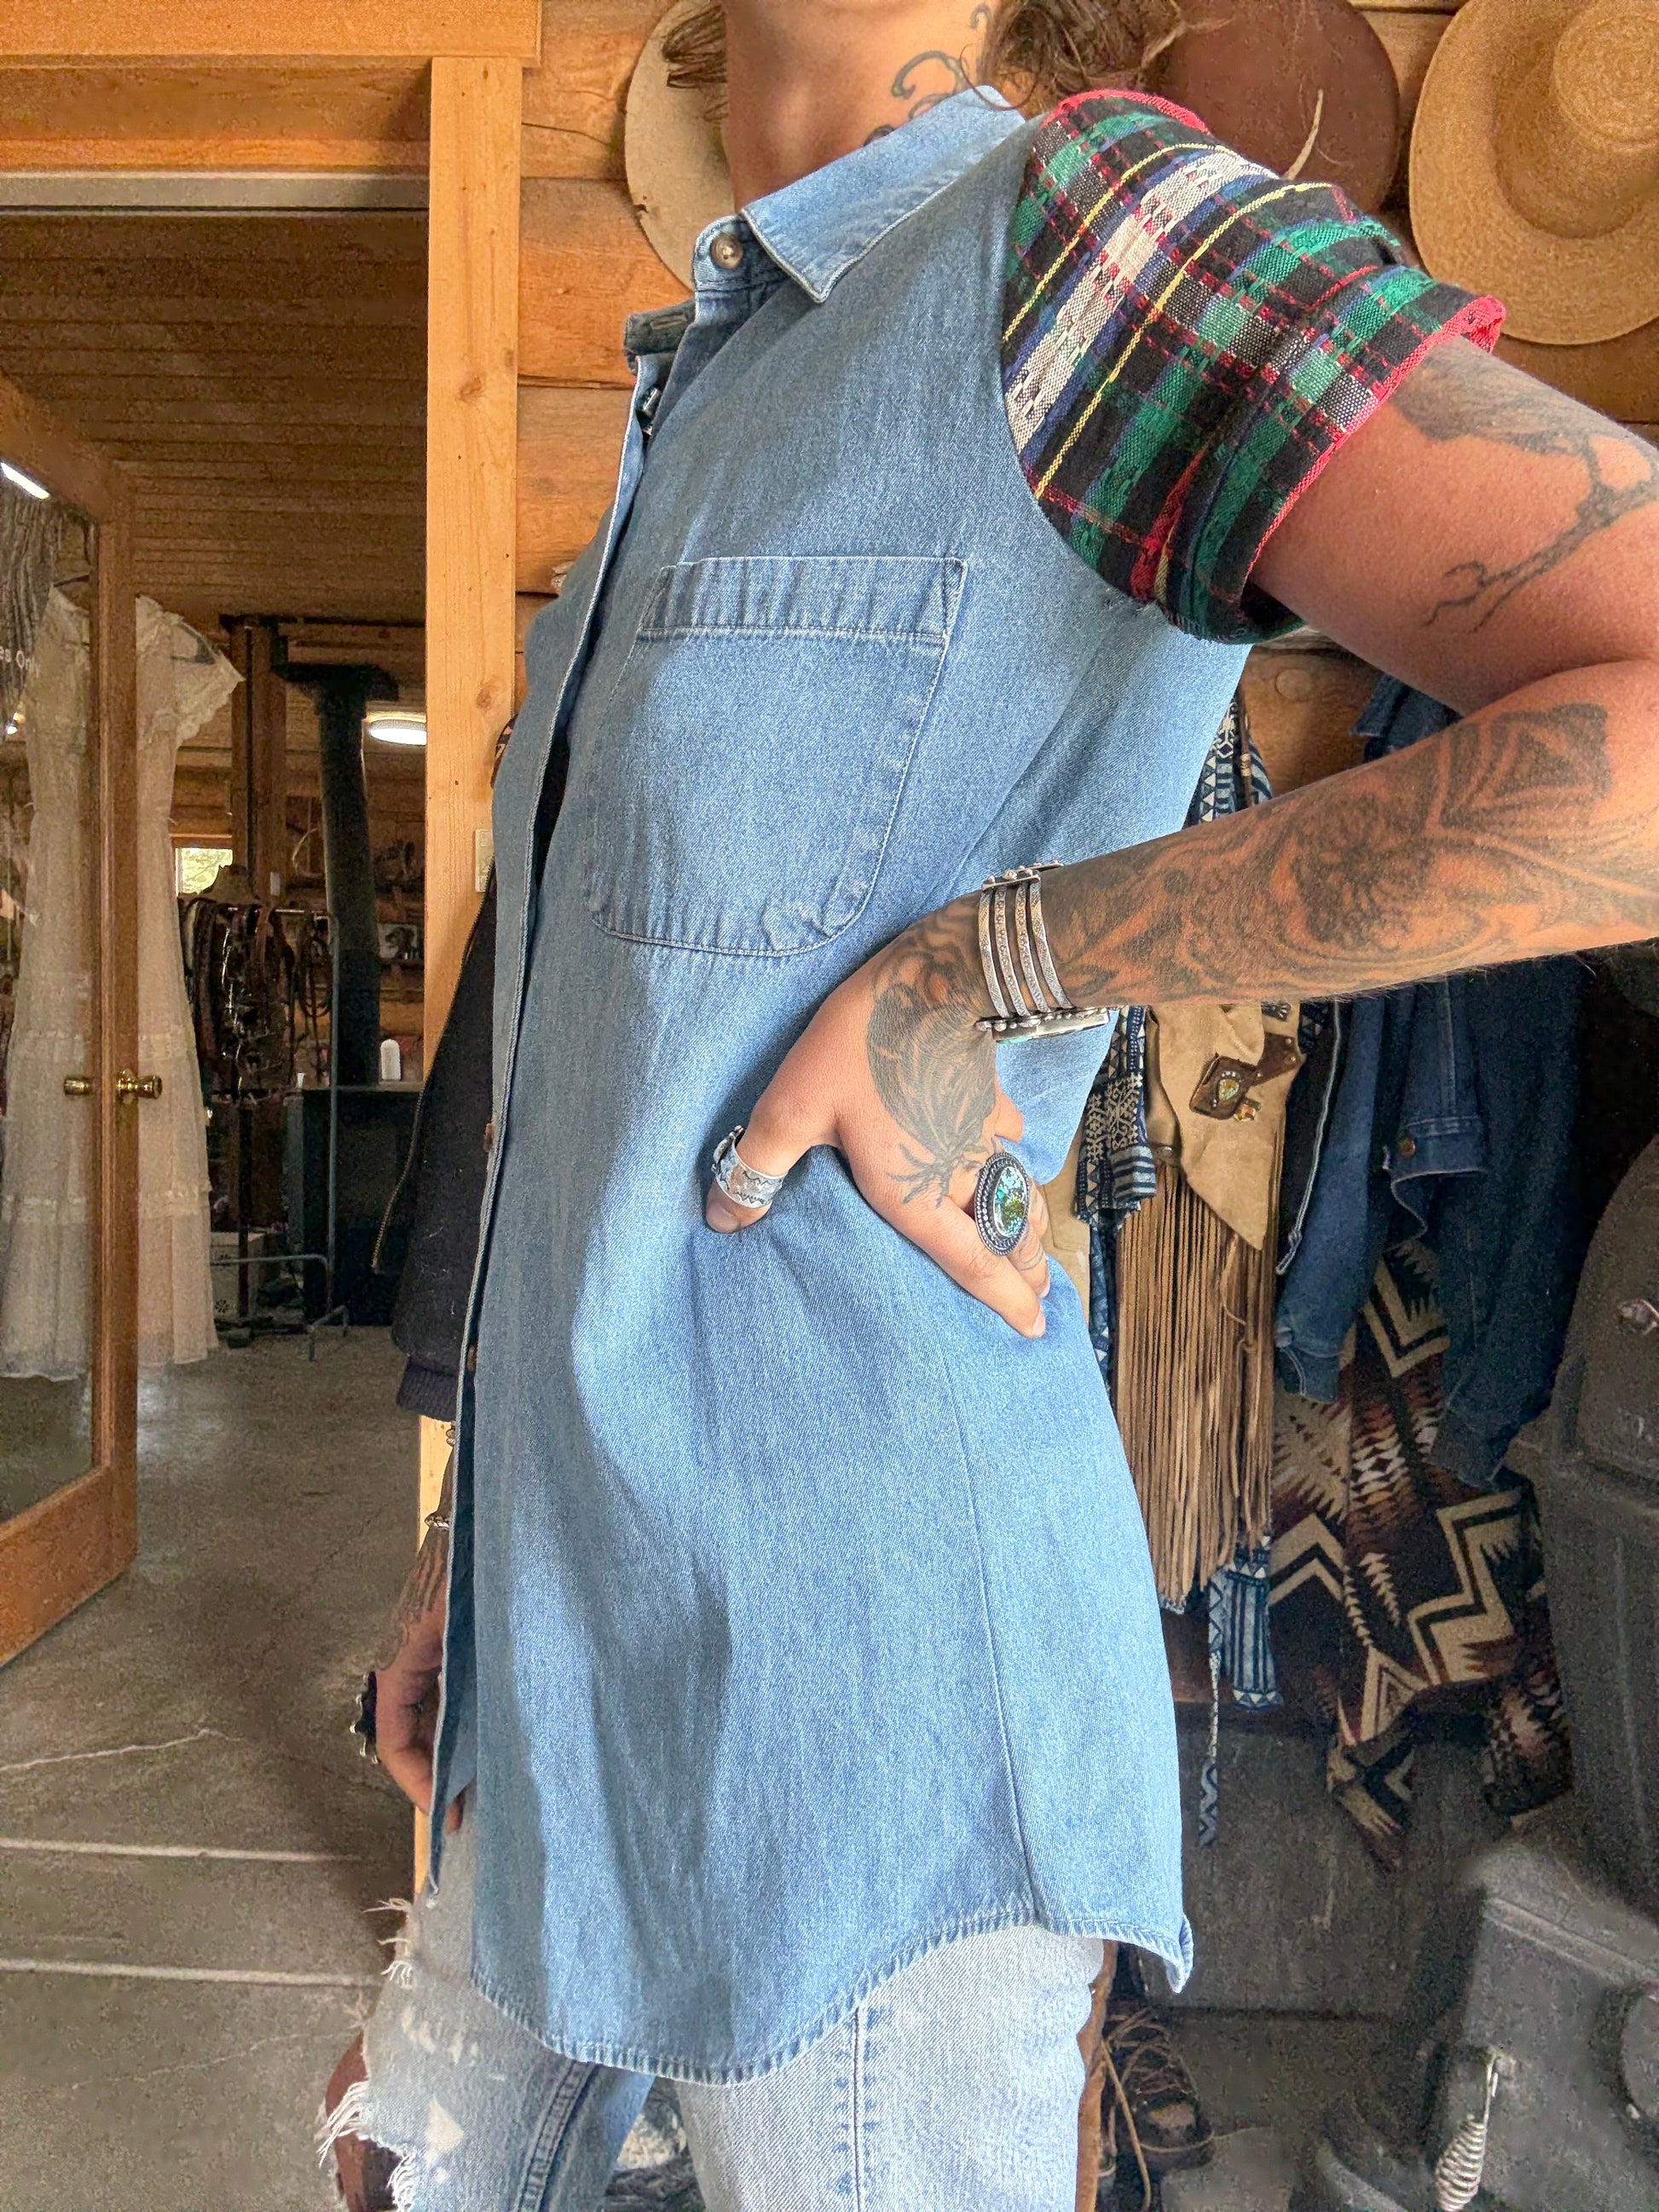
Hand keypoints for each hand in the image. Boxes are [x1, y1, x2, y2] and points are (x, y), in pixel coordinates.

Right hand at [373, 1516, 461, 1832]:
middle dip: (437, 1776)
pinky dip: (466, 1724)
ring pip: (434, 1718)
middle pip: (414, 1735)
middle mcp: (409, 1662)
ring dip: (453, 1752)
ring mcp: (430, 1653)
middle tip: (467, 1814)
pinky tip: (494, 1740)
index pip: (396, 1740)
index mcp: (401, 1661)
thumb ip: (465, 1677)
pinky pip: (451, 1696)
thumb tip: (473, 1739)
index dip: (417, 1781)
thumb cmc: (469, 1565)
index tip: (444, 1812)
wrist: (476, 1512)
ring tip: (484, 1787)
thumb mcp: (462, 1626)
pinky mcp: (450, 1643)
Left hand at [703, 896, 1051, 1335]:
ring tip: (1039, 1246)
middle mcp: (958, 1173)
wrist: (929, 976)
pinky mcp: (986, 1091)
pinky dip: (1013, 1152)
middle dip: (1028, 1271)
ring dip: (1029, 1223)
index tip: (1034, 1329)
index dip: (1004, 1300)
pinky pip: (1006, 1133)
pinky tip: (1010, 1146)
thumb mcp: (790, 1110)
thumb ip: (757, 1168)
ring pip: (1016, 1189)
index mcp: (915, 1194)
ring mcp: (980, 1132)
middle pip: (1007, 1234)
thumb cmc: (856, 1049)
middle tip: (1045, 1300)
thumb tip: (721, 1219)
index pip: (969, 1262)